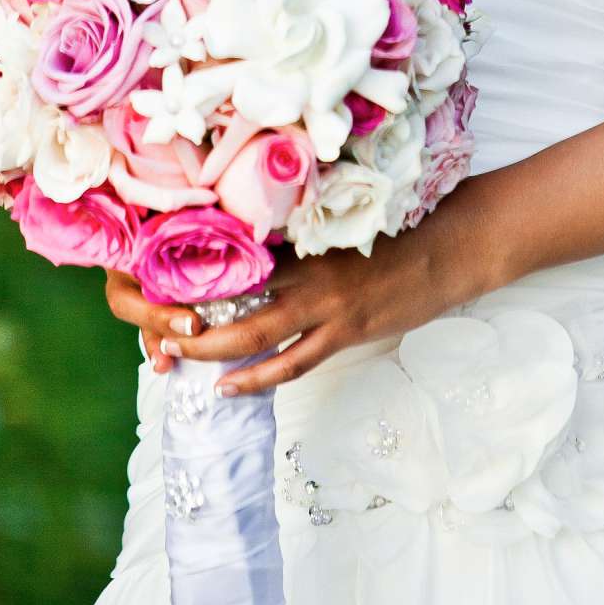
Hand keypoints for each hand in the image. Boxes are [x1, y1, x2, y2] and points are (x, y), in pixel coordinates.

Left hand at [105, 180, 504, 396]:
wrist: (450, 246)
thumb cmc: (397, 225)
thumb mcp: (342, 216)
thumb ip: (299, 225)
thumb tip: (251, 228)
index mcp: (303, 231)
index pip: (235, 245)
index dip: (193, 259)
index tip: (155, 266)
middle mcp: (306, 266)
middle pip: (232, 293)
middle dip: (187, 310)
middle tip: (152, 321)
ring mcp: (326, 302)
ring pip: (252, 333)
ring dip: (209, 347)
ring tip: (175, 354)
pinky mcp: (345, 331)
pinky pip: (291, 362)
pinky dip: (256, 378)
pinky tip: (228, 388)